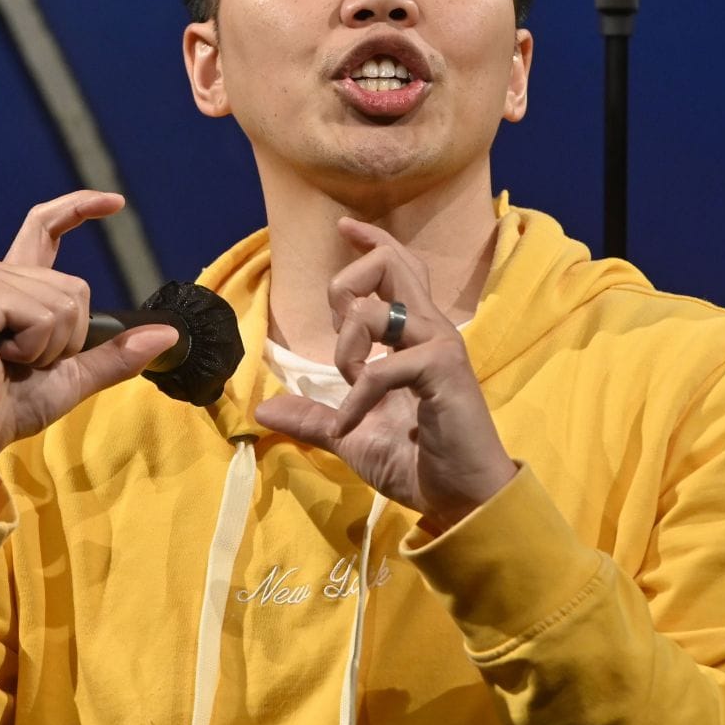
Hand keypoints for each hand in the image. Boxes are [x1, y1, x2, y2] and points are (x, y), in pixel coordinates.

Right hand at [0, 191, 178, 504]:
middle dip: (71, 338)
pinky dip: (35, 347)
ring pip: (63, 303)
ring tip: (12, 363)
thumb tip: (168, 334)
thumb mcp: (74, 378)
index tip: (115, 202)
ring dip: (50, 347)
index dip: (80, 207)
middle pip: (76, 287)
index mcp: (18, 285)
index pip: (46, 227)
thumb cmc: (9, 406)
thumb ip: (116, 354)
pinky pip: (41, 316)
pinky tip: (3, 360)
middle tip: (29, 363)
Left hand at [254, 217, 516, 530]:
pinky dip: (354, 399)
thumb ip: (312, 418)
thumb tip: (264, 411)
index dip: (370, 243)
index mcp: (413, 335)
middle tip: (340, 331)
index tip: (344, 227)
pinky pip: (379, 369)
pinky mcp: (441, 370)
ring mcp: (439, 346)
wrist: (460, 498)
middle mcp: (429, 330)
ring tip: (350, 388)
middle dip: (348, 283)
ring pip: (376, 309)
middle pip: (391, 264)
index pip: (397, 267)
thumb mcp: (352, 436)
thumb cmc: (417, 462)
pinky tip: (351, 424)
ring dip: (346, 349)